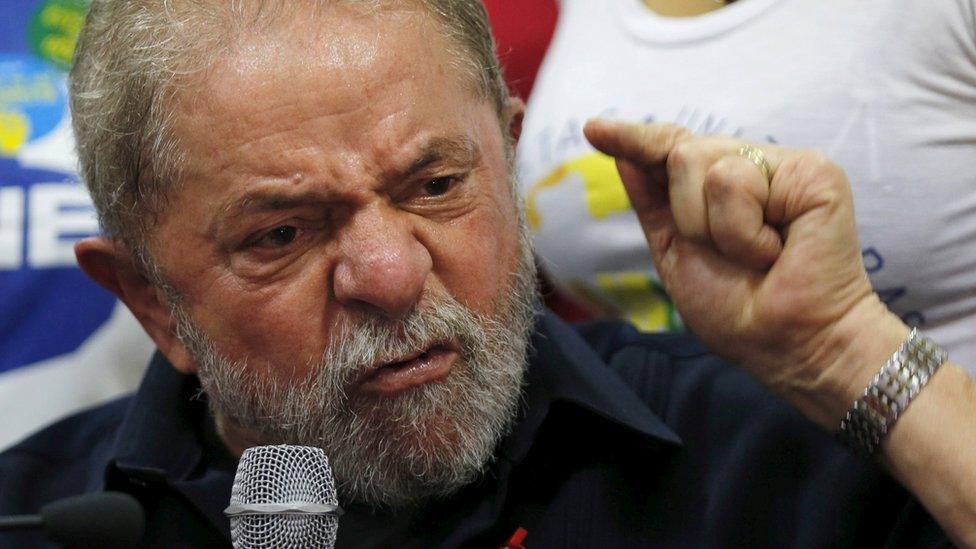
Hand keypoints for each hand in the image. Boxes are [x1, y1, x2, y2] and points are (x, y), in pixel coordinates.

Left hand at [583, 120, 905, 426]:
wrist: (787, 343)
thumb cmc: (738, 309)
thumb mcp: (676, 252)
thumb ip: (653, 202)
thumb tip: (624, 155)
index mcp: (720, 187)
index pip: (672, 147)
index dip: (634, 138)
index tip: (593, 129)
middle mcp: (753, 167)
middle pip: (679, 153)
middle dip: (686, 215)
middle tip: (729, 256)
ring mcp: (783, 165)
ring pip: (699, 162)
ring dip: (712, 228)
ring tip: (756, 256)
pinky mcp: (811, 171)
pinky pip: (735, 182)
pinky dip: (742, 232)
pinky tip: (776, 251)